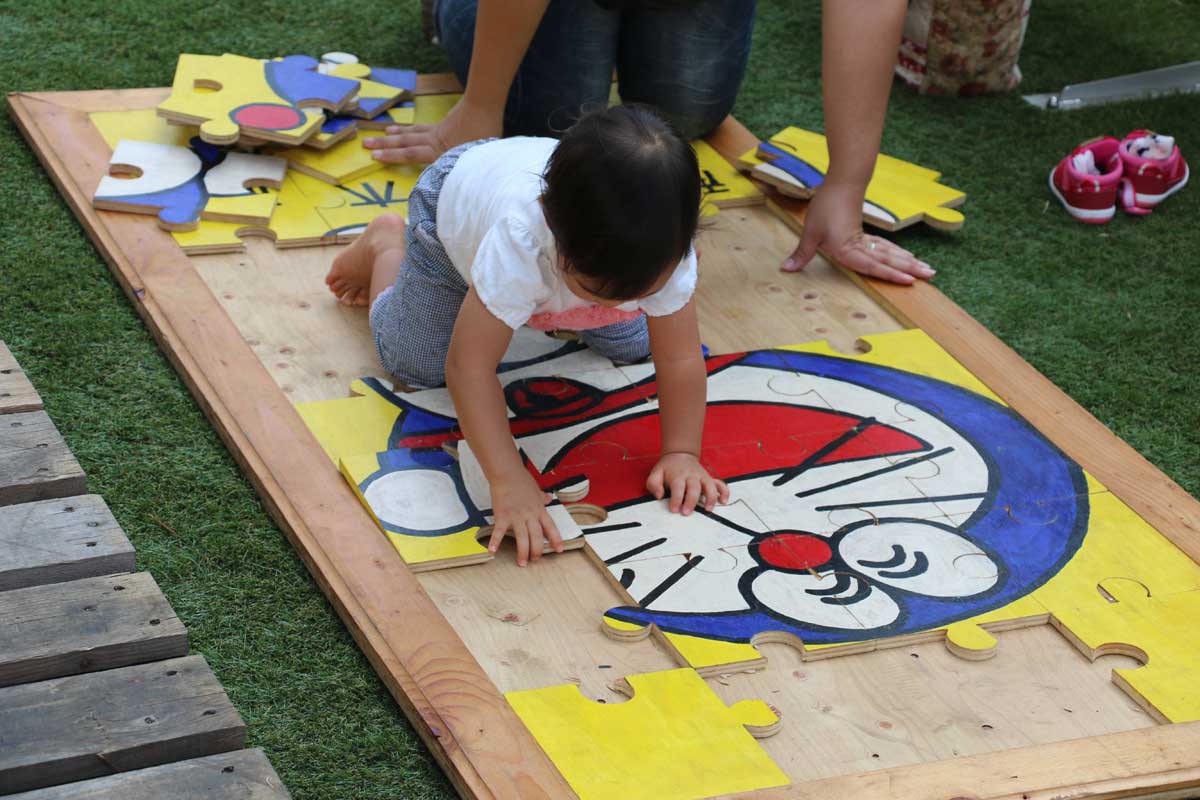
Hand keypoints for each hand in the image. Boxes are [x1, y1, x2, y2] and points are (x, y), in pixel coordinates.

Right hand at [362, 97, 502, 163]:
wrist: (484, 104)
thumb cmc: (485, 131)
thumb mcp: (478, 154)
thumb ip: (465, 166)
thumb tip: (459, 178)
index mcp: (440, 150)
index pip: (411, 154)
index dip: (393, 156)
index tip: (375, 157)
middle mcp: (433, 141)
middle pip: (405, 143)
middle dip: (384, 145)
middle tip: (364, 144)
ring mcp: (436, 132)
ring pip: (410, 133)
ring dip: (393, 136)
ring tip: (379, 135)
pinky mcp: (441, 125)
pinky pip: (419, 128)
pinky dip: (408, 129)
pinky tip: (402, 129)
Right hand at [487, 473, 563, 565]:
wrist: (507, 473)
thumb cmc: (520, 480)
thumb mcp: (536, 489)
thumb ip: (542, 497)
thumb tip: (549, 498)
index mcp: (539, 509)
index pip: (551, 527)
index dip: (556, 539)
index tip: (559, 550)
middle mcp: (530, 515)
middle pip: (537, 537)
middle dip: (537, 551)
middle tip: (535, 560)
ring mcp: (516, 516)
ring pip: (523, 538)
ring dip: (523, 552)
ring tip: (522, 563)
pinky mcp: (503, 515)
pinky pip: (499, 531)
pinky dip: (495, 542)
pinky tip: (492, 551)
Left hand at [646, 452, 729, 514]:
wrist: (680, 454)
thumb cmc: (668, 468)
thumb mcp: (656, 473)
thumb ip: (653, 484)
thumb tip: (659, 495)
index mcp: (678, 475)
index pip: (678, 487)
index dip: (676, 499)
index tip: (674, 509)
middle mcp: (692, 476)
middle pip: (694, 488)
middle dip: (691, 501)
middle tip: (686, 513)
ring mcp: (702, 477)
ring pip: (709, 486)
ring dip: (710, 498)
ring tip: (708, 509)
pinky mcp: (709, 479)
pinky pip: (720, 484)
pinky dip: (724, 492)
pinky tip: (723, 501)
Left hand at [782, 180, 934, 283]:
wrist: (842, 181)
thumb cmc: (826, 206)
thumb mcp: (810, 231)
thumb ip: (802, 253)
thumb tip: (786, 270)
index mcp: (847, 249)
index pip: (871, 266)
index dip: (890, 274)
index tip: (909, 281)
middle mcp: (860, 246)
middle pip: (888, 260)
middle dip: (910, 269)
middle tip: (931, 276)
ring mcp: (865, 239)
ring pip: (890, 253)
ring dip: (908, 262)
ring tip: (928, 270)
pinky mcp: (865, 233)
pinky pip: (884, 247)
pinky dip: (897, 254)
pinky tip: (907, 259)